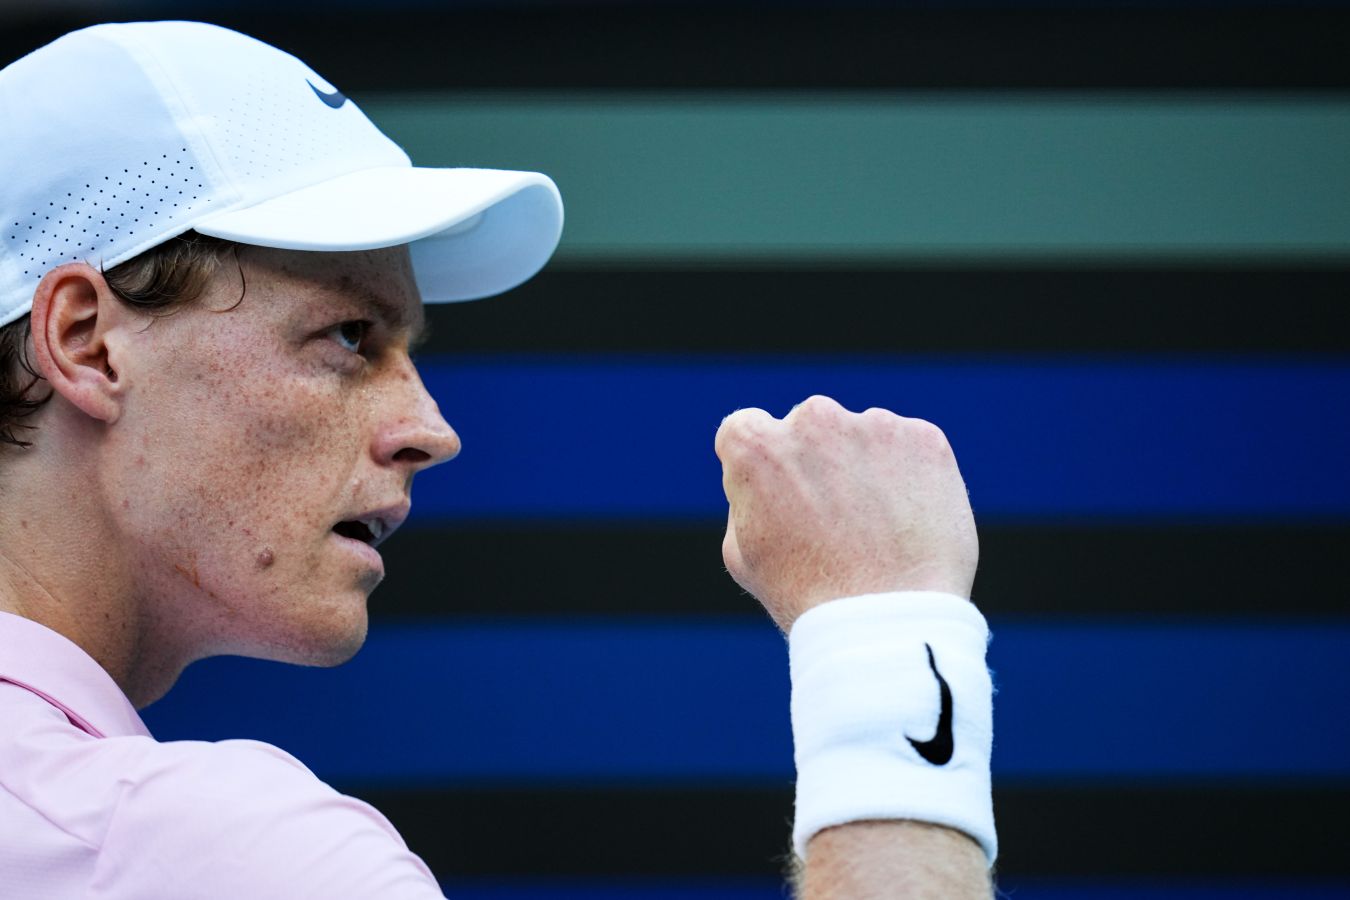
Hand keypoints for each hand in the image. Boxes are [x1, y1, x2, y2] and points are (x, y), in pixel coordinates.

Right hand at [715, 395, 977, 632]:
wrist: (888, 620)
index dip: (763, 465)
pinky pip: (911, 450)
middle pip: (811, 428)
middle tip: (836, 520)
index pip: (747, 429)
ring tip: (877, 532)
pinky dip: (911, 477)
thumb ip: (746, 496)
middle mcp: (813, 418)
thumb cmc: (806, 596)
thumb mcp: (742, 552)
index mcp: (756, 444)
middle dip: (819, 461)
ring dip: (866, 468)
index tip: (780, 494)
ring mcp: (874, 424)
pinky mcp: (924, 439)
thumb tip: (766, 477)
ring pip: (864, 438)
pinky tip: (907, 524)